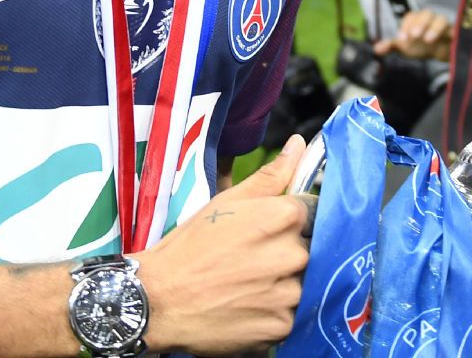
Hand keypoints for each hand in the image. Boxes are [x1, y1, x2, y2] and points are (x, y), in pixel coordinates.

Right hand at [134, 136, 311, 354]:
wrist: (158, 301)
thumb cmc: (189, 248)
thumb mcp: (227, 202)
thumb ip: (271, 175)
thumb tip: (299, 144)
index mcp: (284, 216)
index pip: (313, 213)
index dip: (291, 223)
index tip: (270, 233)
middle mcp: (294, 253)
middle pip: (311, 250)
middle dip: (288, 254)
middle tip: (253, 261)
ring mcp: (290, 293)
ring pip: (303, 284)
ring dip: (284, 285)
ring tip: (249, 286)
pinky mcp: (283, 326)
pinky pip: (292, 316)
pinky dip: (274, 313)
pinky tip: (248, 307)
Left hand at [375, 9, 451, 60]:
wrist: (440, 52)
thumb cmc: (420, 45)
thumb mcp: (406, 47)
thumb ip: (391, 46)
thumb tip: (376, 49)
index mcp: (418, 19)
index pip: (411, 16)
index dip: (406, 26)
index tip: (401, 39)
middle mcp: (431, 20)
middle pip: (427, 14)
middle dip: (420, 23)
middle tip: (413, 36)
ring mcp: (444, 26)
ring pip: (442, 20)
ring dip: (435, 28)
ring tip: (428, 40)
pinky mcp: (455, 35)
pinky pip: (457, 31)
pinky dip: (454, 34)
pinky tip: (450, 41)